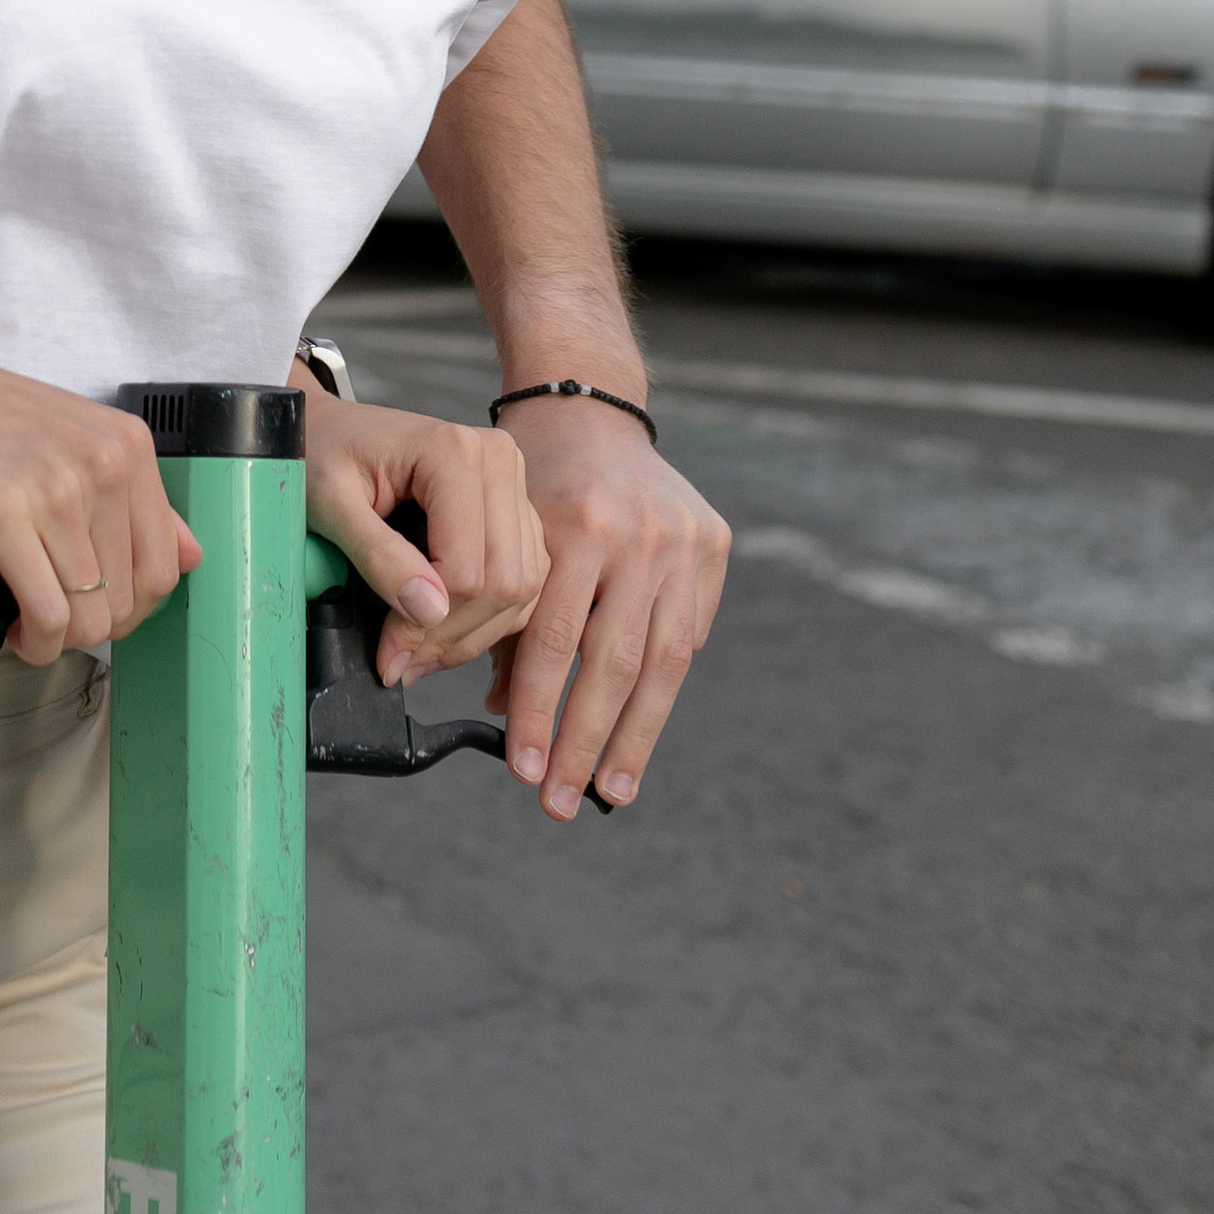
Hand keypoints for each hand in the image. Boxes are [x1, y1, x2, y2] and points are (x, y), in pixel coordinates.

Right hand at [0, 312, 199, 664]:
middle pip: (130, 600)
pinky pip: (48, 617)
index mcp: (127, 446)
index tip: (94, 609)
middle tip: (56, 624)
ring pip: (90, 618)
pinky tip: (13, 626)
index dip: (131, 608)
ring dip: (59, 642)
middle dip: (93, 630)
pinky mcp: (5, 512)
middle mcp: (104, 464)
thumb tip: (192, 553)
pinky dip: (34, 641)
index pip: (166, 566)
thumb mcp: (72, 439)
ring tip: (32, 628)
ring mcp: (57, 487)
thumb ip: (134, 498)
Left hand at [304, 399, 546, 685]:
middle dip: (452, 638)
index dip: (428, 626)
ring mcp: (510, 483)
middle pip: (504, 583)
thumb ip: (377, 555)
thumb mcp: (330, 503)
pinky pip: (525, 580)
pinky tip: (448, 633)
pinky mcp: (513, 508)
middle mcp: (496, 460)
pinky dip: (492, 618)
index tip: (388, 652)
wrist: (326, 428)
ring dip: (474, 636)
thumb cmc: (322, 453)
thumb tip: (428, 611)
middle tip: (401, 663)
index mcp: (454, 451)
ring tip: (419, 654)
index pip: (469, 569)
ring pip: (522, 589)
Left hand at [485, 398, 728, 821]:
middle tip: (560, 803)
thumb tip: (499, 717)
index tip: (522, 772)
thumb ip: (502, 623)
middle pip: (616, 664)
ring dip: (635, 737)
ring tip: (610, 793)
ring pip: (664, 663)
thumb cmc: (525, 481)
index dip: (539, 715)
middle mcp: (639, 534)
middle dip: (585, 743)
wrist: (587, 410)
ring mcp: (684, 541)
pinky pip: (688, 634)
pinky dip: (662, 687)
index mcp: (577, 525)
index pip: (555, 642)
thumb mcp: (502, 538)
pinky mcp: (714, 545)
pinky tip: (639, 732)